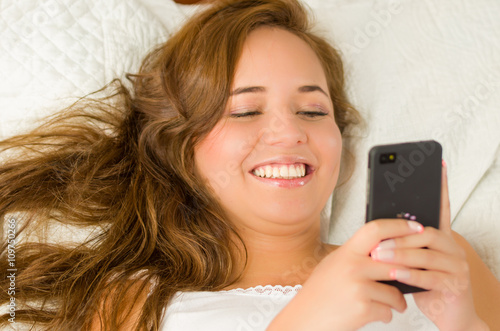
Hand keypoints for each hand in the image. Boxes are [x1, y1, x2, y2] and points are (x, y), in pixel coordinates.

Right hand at [268, 219, 425, 330]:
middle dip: (412, 270)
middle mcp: (352, 266)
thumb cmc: (318, 295)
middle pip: (396, 261)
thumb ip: (356, 256)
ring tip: (389, 304)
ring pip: (395, 291)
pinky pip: (388, 310)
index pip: (376, 230)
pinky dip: (386, 315)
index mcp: (345, 252)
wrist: (304, 319)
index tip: (417, 227)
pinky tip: (374, 314)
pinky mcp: (363, 308)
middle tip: (420, 274)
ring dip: (397, 301)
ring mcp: (358, 287)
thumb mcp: (333, 266)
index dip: (399, 226)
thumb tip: (387, 249)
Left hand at [369, 161, 487, 329]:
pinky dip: (410, 274)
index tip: (438, 165)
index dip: (441, 187)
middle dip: (399, 236)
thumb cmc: (427, 286)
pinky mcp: (455, 285)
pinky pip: (430, 276)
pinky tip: (395, 273)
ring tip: (379, 257)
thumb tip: (376, 233)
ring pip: (426, 253)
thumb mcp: (412, 262)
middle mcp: (452, 248)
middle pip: (425, 232)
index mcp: (441, 238)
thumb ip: (403, 245)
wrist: (452, 318)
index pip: (441, 208)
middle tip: (377, 242)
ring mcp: (457, 266)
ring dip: (400, 254)